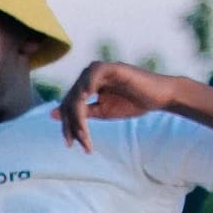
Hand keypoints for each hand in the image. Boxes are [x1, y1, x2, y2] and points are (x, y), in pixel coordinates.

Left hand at [53, 59, 183, 153]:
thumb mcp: (103, 111)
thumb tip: (53, 114)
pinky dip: (89, 83)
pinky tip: (86, 97)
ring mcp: (102, 70)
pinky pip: (95, 72)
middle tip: (75, 143)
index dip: (67, 124)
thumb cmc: (132, 103)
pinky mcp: (114, 67)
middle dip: (71, 123)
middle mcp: (90, 76)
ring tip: (83, 133)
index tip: (70, 144)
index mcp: (87, 86)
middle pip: (71, 99)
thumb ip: (81, 112)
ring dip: (79, 113)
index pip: (69, 104)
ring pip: (80, 90)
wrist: (159, 98)